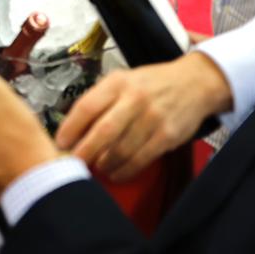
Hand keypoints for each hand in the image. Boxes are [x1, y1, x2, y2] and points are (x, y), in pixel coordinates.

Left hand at [54, 53, 231, 181]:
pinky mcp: (167, 136)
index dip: (71, 127)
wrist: (194, 83)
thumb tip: (72, 128)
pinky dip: (125, 170)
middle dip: (85, 151)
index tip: (60, 142)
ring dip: (104, 164)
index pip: (88, 106)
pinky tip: (116, 173)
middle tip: (72, 163)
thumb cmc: (151, 84)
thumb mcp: (123, 80)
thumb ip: (99, 100)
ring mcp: (153, 118)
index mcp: (118, 83)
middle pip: (104, 131)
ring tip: (97, 167)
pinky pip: (141, 159)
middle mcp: (135, 99)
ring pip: (121, 150)